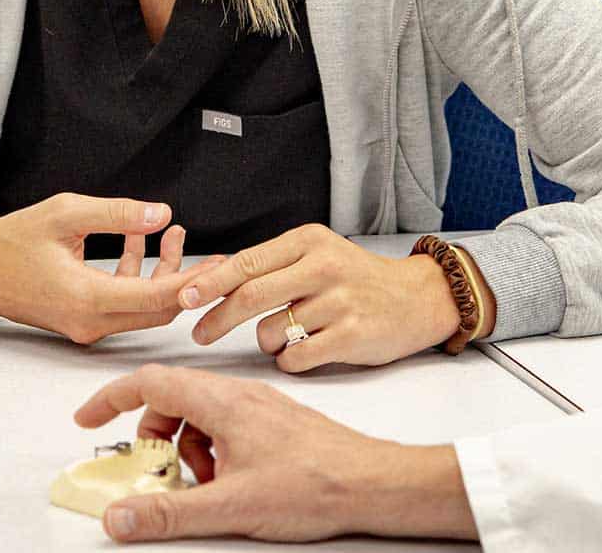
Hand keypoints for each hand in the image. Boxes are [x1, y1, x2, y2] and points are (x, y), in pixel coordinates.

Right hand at [0, 194, 220, 344]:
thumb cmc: (13, 241)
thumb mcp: (66, 214)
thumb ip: (117, 214)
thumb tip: (162, 214)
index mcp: (87, 299)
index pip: (155, 299)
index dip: (193, 283)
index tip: (221, 266)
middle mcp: (90, 322)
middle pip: (157, 311)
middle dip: (189, 282)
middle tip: (218, 256)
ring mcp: (86, 325)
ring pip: (142, 308)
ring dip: (163, 274)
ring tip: (179, 234)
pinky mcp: (83, 320)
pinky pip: (123, 304)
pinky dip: (138, 277)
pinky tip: (143, 240)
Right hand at [74, 364, 476, 542]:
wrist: (372, 484)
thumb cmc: (316, 485)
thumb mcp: (230, 506)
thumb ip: (168, 513)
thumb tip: (119, 517)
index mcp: (223, 402)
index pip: (150, 383)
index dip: (110, 400)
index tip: (86, 421)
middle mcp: (239, 395)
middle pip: (172, 399)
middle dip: (152, 438)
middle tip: (153, 475)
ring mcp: (259, 407)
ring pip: (200, 415)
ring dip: (185, 449)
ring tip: (200, 486)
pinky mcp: (274, 423)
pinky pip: (226, 426)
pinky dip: (212, 453)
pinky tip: (227, 484)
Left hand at [178, 224, 460, 370]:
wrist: (417, 298)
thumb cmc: (357, 279)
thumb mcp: (318, 255)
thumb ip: (273, 265)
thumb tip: (213, 281)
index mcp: (309, 241)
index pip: (247, 262)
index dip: (211, 282)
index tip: (184, 297)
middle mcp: (323, 266)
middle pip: (251, 295)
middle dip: (217, 318)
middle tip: (199, 333)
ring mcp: (339, 301)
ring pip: (271, 333)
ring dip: (266, 343)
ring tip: (288, 336)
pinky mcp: (352, 335)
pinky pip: (296, 358)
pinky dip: (289, 361)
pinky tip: (304, 352)